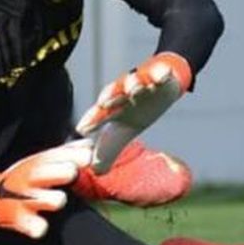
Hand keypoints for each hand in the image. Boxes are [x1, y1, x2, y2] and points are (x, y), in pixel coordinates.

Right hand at [0, 144, 92, 238]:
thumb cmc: (26, 178)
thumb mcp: (42, 161)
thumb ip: (67, 152)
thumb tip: (90, 143)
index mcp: (41, 161)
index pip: (63, 154)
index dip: (78, 156)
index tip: (88, 159)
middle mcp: (33, 177)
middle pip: (62, 172)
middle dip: (68, 173)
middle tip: (70, 175)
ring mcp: (26, 198)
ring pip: (55, 200)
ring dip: (57, 200)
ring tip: (55, 201)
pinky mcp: (19, 219)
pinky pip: (37, 227)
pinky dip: (38, 227)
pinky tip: (40, 225)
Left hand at [72, 52, 191, 172]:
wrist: (160, 88)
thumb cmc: (137, 111)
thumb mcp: (124, 132)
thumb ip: (109, 150)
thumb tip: (95, 172)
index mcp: (115, 107)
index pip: (100, 114)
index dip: (91, 120)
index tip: (82, 129)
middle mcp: (125, 93)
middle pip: (114, 93)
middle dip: (109, 96)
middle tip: (104, 103)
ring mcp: (142, 82)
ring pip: (135, 80)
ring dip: (133, 84)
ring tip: (134, 89)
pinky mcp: (159, 75)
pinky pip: (160, 72)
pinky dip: (160, 74)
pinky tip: (161, 77)